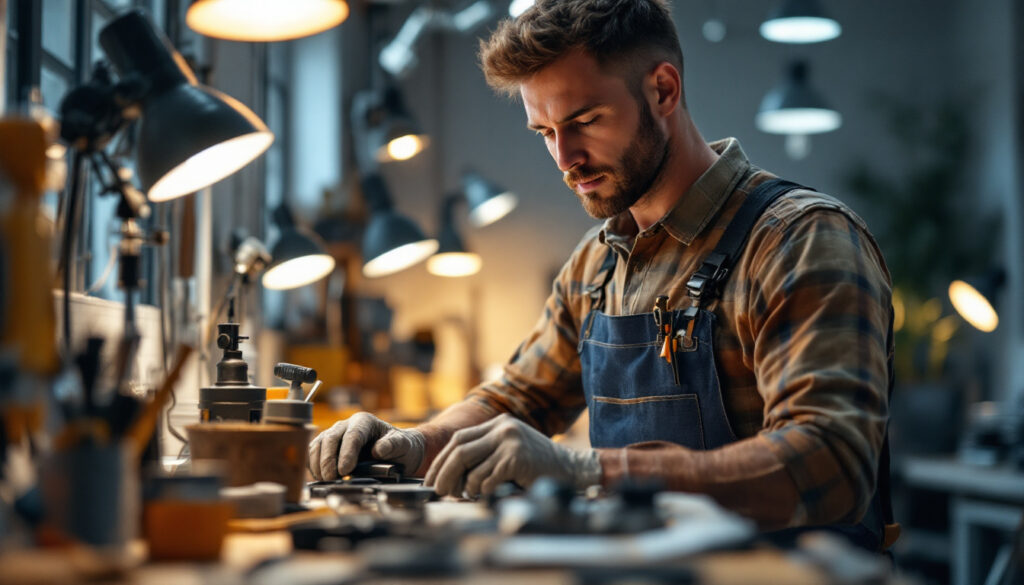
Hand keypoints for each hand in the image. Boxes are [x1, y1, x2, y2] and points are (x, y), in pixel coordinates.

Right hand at [307, 412, 424, 480]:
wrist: (396, 452)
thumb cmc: (400, 447)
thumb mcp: (403, 445)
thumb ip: (394, 445)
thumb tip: (379, 450)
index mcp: (364, 421)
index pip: (353, 435)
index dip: (346, 453)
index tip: (345, 470)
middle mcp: (346, 425)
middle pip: (331, 438)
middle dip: (329, 460)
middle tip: (332, 479)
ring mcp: (335, 435)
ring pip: (319, 445)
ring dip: (319, 464)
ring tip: (326, 480)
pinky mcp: (327, 447)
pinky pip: (314, 454)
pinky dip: (314, 466)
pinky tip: (321, 478)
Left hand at [424, 414, 600, 496]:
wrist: (572, 469)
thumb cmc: (538, 466)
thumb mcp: (510, 450)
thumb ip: (486, 453)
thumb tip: (450, 474)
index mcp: (498, 423)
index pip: (459, 439)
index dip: (441, 460)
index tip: (432, 478)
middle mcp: (503, 428)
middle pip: (459, 450)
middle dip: (444, 473)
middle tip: (438, 491)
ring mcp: (510, 441)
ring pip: (471, 467)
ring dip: (464, 487)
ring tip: (466, 495)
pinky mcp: (516, 458)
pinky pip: (487, 479)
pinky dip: (482, 491)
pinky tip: (487, 494)